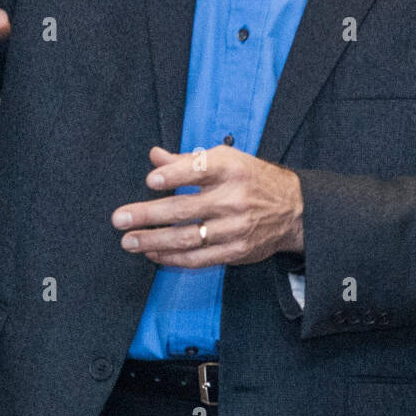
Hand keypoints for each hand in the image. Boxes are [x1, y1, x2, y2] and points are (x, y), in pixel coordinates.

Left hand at [111, 145, 303, 267]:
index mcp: (231, 169)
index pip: (200, 169)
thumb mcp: (227, 160)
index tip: (150, 181)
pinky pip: (199, 259)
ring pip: (187, 238)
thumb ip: (188, 160)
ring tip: (129, 240)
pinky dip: (173, 258)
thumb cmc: (252, 179)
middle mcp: (234, 198)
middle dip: (148, 215)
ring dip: (154, 241)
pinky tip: (153, 254)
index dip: (174, 175)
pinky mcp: (236, 251)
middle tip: (120, 218)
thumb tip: (155, 157)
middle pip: (185, 208)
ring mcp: (235, 228)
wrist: (294, 209)